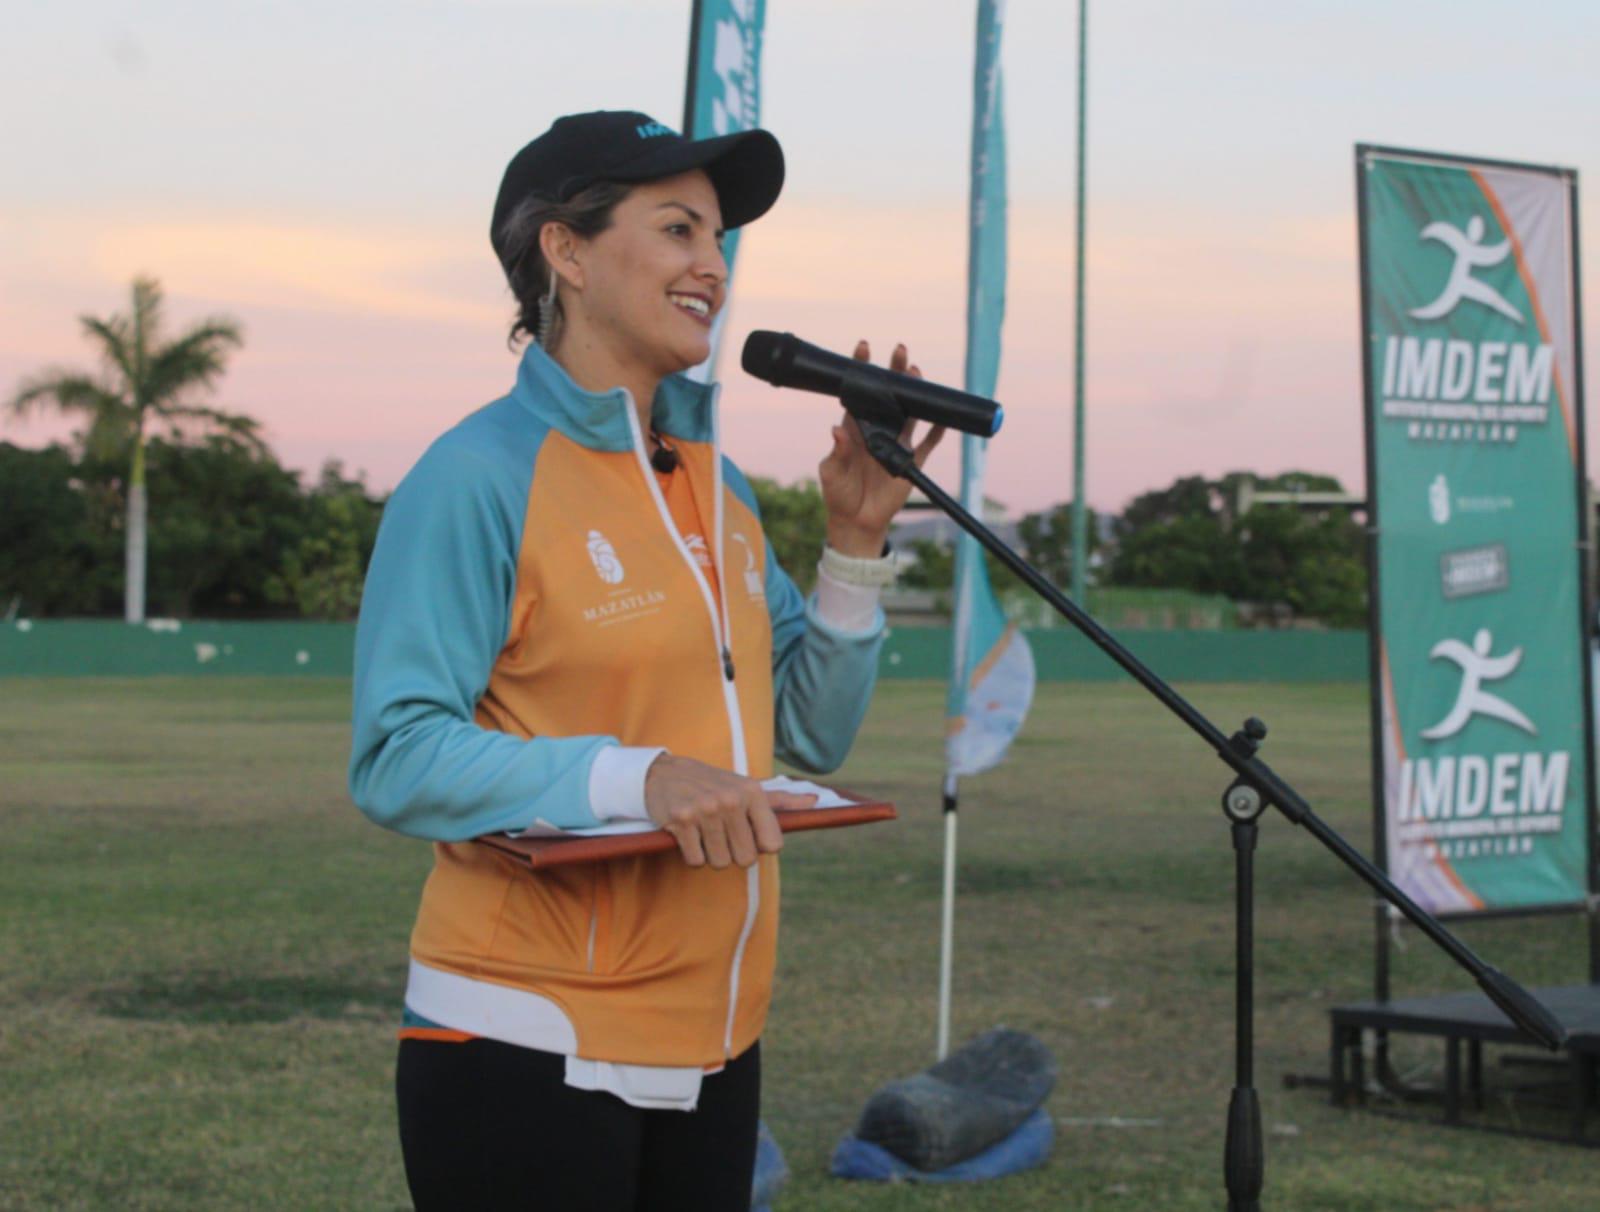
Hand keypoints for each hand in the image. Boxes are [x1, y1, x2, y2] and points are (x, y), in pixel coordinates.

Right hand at [643, 754, 816, 867]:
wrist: (664, 773)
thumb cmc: (713, 784)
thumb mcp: (747, 786)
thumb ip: (781, 799)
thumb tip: (814, 802)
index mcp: (752, 793)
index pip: (773, 844)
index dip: (760, 846)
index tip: (748, 835)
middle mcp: (730, 800)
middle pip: (746, 858)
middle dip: (734, 854)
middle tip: (722, 835)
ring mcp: (705, 810)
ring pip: (720, 862)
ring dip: (712, 855)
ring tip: (705, 834)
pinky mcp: (681, 821)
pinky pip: (696, 860)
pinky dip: (693, 855)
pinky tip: (689, 836)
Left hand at [818, 341, 946, 555]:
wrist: (856, 521)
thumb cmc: (838, 494)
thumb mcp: (831, 473)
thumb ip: (837, 452)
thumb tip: (837, 429)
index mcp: (855, 428)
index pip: (859, 393)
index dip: (861, 370)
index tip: (865, 347)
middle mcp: (878, 430)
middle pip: (889, 395)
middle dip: (895, 372)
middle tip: (900, 352)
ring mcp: (896, 443)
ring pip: (910, 411)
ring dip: (916, 393)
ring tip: (917, 372)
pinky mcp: (911, 461)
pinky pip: (928, 442)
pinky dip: (938, 429)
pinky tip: (945, 415)